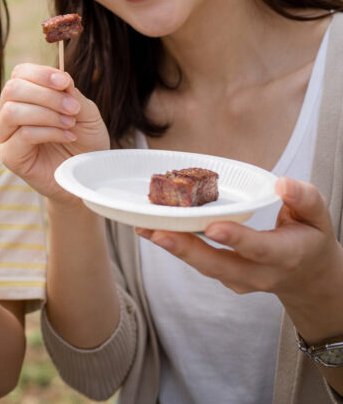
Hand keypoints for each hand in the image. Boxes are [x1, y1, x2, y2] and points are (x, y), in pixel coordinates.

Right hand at [0, 63, 108, 201]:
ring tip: (70, 123)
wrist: (86, 175)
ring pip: (12, 111)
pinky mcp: (9, 156)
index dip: (41, 73)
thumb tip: (61, 78)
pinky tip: (67, 137)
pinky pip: (23, 134)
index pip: (20, 73)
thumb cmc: (84, 142)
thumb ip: (71, 94)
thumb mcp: (85, 112)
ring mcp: (5, 135)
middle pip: (13, 89)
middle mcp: (8, 113)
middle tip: (72, 108)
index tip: (65, 82)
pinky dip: (49, 132)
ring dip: (47, 113)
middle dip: (46, 94)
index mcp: (23, 97)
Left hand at [140, 178, 342, 318]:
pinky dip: (177, 247)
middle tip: (157, 232)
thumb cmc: (310, 237)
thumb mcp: (319, 217)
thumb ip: (305, 198)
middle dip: (187, 249)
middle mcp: (260, 273)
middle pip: (219, 264)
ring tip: (144, 228)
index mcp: (286, 255)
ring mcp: (239, 280)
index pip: (259, 248)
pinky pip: (199, 263)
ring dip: (173, 248)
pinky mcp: (224, 278)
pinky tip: (152, 229)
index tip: (213, 226)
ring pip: (203, 266)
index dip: (236, 238)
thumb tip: (283, 183)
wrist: (308, 277)